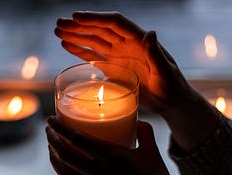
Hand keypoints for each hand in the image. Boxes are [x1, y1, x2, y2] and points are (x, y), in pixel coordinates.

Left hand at [46, 116, 194, 174]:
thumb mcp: (153, 153)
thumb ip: (145, 133)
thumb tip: (138, 121)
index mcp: (113, 157)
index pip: (77, 139)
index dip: (60, 128)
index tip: (51, 119)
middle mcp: (99, 173)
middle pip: (65, 154)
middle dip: (52, 140)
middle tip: (49, 130)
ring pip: (63, 173)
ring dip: (53, 158)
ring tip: (51, 149)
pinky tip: (65, 169)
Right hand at [55, 11, 218, 152]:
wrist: (170, 101)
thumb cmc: (172, 86)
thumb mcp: (165, 71)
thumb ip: (156, 53)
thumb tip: (150, 32)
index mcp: (139, 41)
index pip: (114, 23)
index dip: (95, 19)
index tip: (76, 17)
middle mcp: (126, 45)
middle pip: (99, 30)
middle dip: (79, 26)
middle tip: (59, 24)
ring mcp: (118, 56)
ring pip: (93, 42)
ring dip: (76, 36)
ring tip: (58, 32)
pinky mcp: (113, 68)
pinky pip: (93, 57)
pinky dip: (80, 51)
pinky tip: (67, 46)